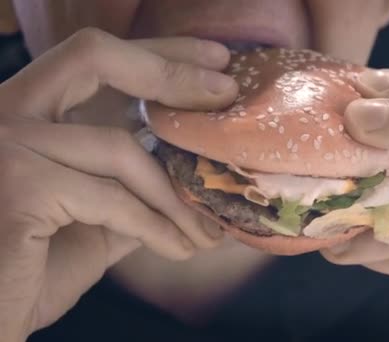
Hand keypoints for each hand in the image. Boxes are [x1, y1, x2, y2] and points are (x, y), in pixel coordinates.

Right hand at [0, 28, 237, 340]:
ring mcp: (5, 145)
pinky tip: (181, 249)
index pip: (92, 60)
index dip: (156, 52)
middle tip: (225, 89)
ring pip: (121, 149)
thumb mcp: (89, 221)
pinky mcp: (18, 187)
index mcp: (22, 113)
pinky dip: (157, 227)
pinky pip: (114, 200)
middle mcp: (3, 114)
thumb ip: (129, 188)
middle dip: (170, 71)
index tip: (212, 59)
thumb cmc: (27, 271)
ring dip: (178, 196)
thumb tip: (188, 175)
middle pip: (94, 59)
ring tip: (209, 229)